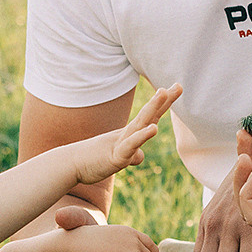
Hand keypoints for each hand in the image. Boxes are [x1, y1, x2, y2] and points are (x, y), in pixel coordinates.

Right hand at [67, 84, 181, 185]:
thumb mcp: (119, 158)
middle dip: (164, 100)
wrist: (72, 165)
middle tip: (179, 86)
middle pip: (148, 114)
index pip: (150, 116)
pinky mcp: (117, 156)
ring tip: (163, 93)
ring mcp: (121, 143)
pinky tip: (154, 129)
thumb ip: (132, 155)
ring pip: (139, 123)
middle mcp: (127, 134)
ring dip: (152, 108)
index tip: (176, 88)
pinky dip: (142, 136)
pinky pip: (131, 145)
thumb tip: (140, 157)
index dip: (163, 103)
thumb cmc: (94, 160)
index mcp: (129, 134)